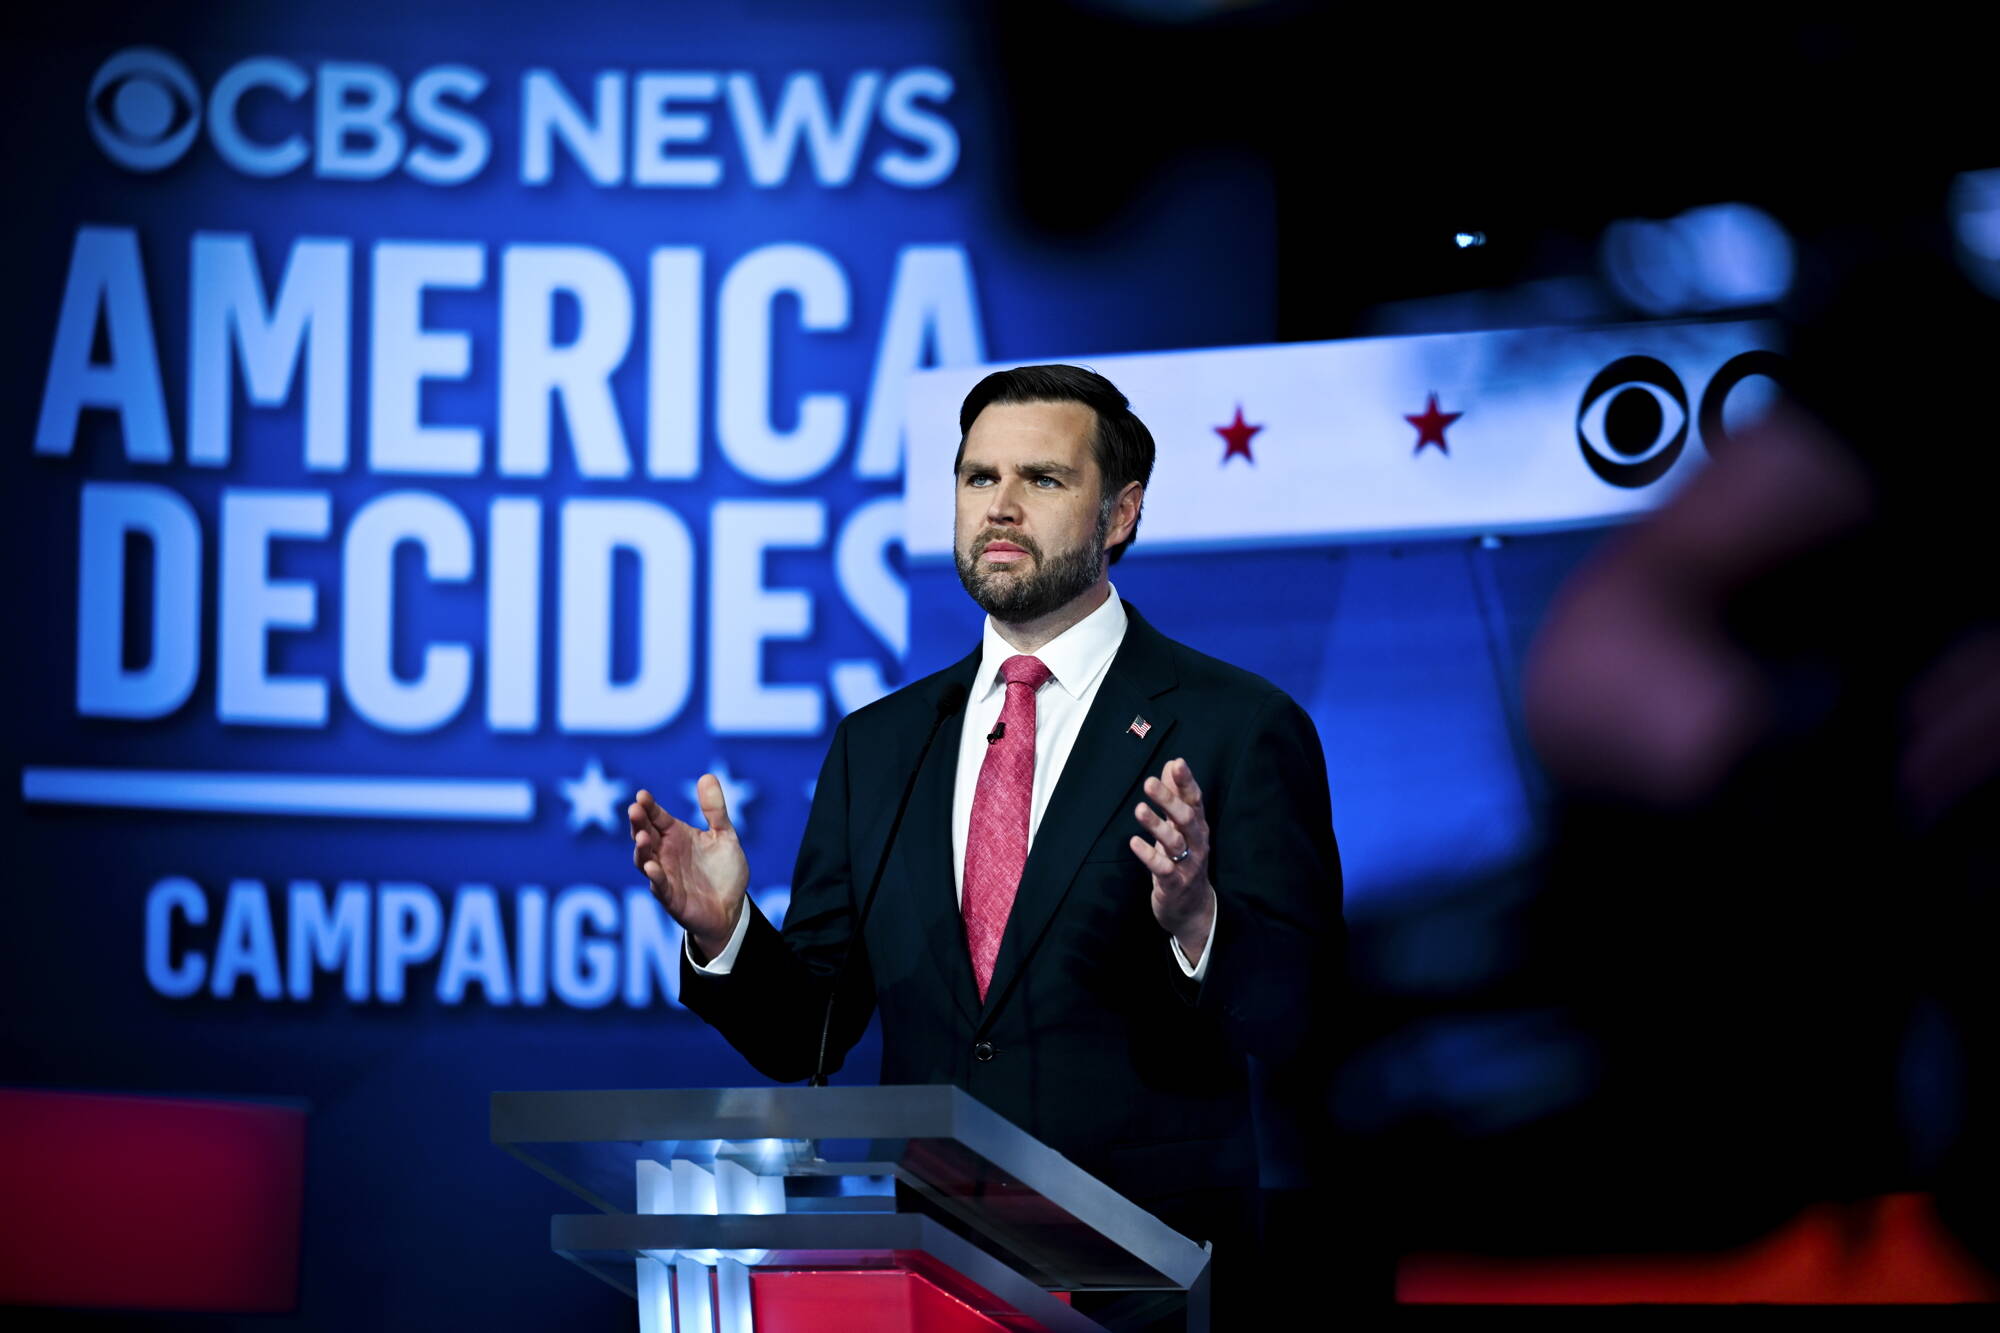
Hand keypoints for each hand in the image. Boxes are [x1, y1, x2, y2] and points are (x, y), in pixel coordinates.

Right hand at [629, 777, 749, 960]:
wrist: (732, 908)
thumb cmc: (724, 871)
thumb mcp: (724, 836)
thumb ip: (716, 810)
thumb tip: (707, 775)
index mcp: (676, 835)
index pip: (657, 817)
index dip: (649, 806)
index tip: (642, 795)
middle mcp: (665, 853)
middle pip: (645, 834)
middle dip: (638, 823)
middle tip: (635, 809)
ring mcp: (665, 875)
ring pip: (645, 860)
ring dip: (641, 848)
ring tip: (642, 836)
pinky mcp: (671, 897)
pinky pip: (659, 886)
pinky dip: (655, 877)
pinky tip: (652, 867)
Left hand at [1129, 757, 1216, 965]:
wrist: (1194, 909)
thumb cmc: (1184, 860)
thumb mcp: (1181, 827)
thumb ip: (1176, 795)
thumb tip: (1172, 763)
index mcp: (1197, 826)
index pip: (1195, 800)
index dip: (1186, 782)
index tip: (1177, 763)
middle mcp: (1196, 843)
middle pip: (1186, 818)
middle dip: (1169, 800)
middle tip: (1149, 783)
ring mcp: (1187, 865)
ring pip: (1174, 842)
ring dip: (1156, 825)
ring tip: (1139, 809)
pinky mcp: (1175, 884)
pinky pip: (1164, 869)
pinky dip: (1150, 856)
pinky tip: (1134, 843)